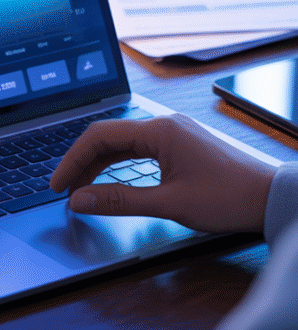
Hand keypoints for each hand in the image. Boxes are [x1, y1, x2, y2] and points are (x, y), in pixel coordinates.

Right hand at [49, 114, 275, 232]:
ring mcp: (174, 134)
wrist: (272, 198)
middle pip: (107, 137)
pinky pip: (139, 149)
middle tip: (63, 190)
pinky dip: (118, 164)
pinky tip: (110, 180)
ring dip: (98, 164)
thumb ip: (119, 200)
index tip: (57, 185)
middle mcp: (164, 125)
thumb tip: (81, 200)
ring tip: (81, 188)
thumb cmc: (228, 198)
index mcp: (159, 131)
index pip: (99, 137)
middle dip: (81, 163)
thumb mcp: (168, 203)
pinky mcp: (182, 145)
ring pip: (122, 143)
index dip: (72, 161)